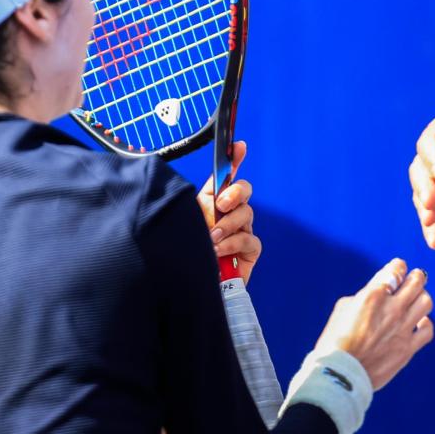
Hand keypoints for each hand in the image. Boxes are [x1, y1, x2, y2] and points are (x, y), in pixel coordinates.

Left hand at [197, 140, 259, 283]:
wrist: (190, 288)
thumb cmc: (184, 255)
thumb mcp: (184, 227)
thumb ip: (195, 210)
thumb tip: (208, 195)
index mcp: (211, 203)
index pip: (225, 177)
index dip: (234, 159)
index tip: (238, 145)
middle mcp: (229, 213)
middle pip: (243, 190)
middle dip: (235, 193)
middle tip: (220, 205)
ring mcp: (241, 230)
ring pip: (246, 213)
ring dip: (228, 224)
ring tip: (211, 238)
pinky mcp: (250, 250)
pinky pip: (249, 239)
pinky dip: (233, 243)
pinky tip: (218, 251)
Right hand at [314, 258, 433, 388]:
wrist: (341, 373)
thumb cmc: (335, 339)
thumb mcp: (343, 308)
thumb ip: (365, 296)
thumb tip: (378, 294)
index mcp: (373, 295)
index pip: (396, 270)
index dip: (399, 266)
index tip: (399, 267)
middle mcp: (392, 309)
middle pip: (417, 282)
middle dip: (416, 276)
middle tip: (415, 277)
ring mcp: (402, 329)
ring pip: (426, 302)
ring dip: (422, 296)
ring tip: (417, 299)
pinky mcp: (408, 348)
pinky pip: (427, 330)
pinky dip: (425, 323)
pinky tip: (418, 322)